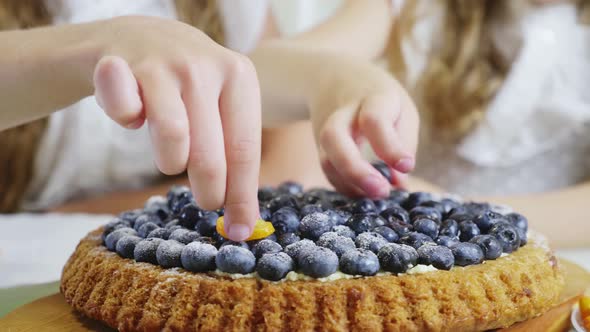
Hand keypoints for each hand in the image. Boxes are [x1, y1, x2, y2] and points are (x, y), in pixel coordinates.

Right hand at [90, 16, 260, 240]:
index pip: (245, 151)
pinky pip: (125, 115)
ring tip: (171, 152)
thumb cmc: (190, 89)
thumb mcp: (222, 108)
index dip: (241, 197)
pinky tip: (134, 113)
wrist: (141, 36)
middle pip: (211, 156)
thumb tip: (244, 225)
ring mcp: (164, 64)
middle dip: (209, 192)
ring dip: (169, 161)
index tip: (240, 230)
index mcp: (240, 77)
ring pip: (172, 141)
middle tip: (206, 200)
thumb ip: (235, 158)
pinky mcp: (121, 66)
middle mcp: (205, 67)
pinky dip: (127, 122)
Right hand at [309, 57, 418, 197]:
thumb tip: (399, 183)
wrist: (334, 78)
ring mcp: (326, 130)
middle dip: (355, 169)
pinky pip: (328, 171)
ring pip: (326, 159)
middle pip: (335, 138)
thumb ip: (404, 143)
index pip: (374, 120)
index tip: (406, 166)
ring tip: (375, 195)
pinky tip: (363, 192)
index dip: (389, 146)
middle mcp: (343, 113)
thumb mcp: (401, 108)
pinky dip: (345, 186)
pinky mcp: (321, 147)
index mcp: (371, 97)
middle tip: (382, 191)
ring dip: (350, 183)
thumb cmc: (378, 97)